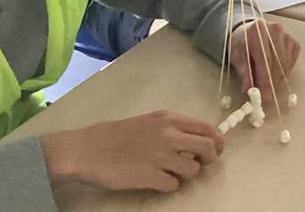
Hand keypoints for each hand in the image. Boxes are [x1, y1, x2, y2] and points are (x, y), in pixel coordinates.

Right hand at [41, 111, 223, 191]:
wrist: (87, 150)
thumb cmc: (115, 135)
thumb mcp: (149, 122)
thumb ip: (174, 128)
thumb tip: (197, 139)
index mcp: (169, 119)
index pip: (207, 128)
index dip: (217, 141)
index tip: (216, 149)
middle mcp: (169, 135)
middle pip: (208, 148)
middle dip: (209, 158)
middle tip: (200, 163)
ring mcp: (161, 157)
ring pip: (193, 170)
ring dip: (185, 174)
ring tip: (170, 171)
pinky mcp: (150, 177)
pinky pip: (174, 185)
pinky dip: (168, 185)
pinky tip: (156, 179)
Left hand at [229, 20, 300, 98]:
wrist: (249, 32)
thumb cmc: (241, 44)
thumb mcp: (237, 56)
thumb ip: (243, 71)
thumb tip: (248, 88)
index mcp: (258, 30)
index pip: (264, 57)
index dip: (265, 78)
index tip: (264, 93)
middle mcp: (275, 29)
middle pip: (278, 61)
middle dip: (272, 81)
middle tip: (266, 95)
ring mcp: (287, 36)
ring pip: (286, 63)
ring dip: (278, 78)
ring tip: (268, 86)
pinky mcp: (294, 43)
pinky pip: (291, 62)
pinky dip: (284, 73)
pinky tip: (275, 76)